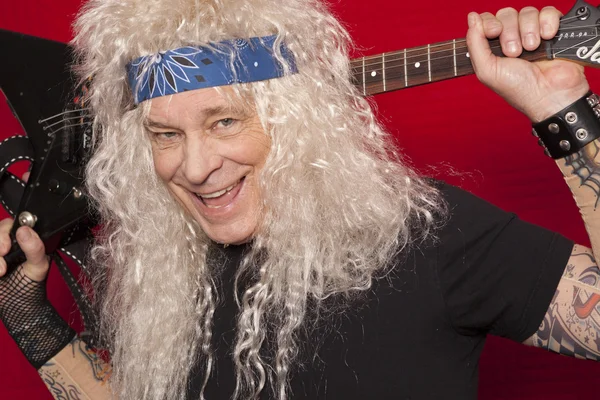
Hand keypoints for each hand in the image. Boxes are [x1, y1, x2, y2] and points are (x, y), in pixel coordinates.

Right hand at [0, 172, 48, 281]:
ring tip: (0, 271)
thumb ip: (36, 247)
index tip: (21, 192)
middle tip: (4, 253)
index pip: (15, 218)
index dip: (16, 208)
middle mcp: (7, 240)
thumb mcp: (39, 266)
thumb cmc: (31, 286)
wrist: (17, 308)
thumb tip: (25, 230)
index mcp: (24, 237)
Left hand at [466, 6, 589, 121]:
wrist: (549, 94)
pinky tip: (547, 37)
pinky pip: (549, 11)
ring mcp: (534, 32)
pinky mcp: (554, 29)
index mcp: (494, 46)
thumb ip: (475, 43)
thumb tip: (471, 16)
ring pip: (527, 12)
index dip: (489, 22)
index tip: (494, 32)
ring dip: (528, 30)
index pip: (487, 19)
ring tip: (532, 49)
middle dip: (509, 32)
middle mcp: (513, 36)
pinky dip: (547, 22)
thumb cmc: (518, 88)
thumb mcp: (487, 70)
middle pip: (506, 14)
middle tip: (515, 52)